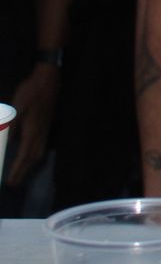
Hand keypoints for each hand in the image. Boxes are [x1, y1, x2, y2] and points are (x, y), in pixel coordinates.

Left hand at [4, 65, 61, 186]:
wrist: (48, 80)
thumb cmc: (31, 92)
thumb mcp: (17, 108)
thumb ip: (12, 126)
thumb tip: (8, 141)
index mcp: (32, 131)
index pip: (24, 155)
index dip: (17, 169)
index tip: (9, 181)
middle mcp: (40, 133)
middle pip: (32, 158)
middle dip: (23, 171)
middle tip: (14, 183)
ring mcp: (45, 129)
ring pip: (38, 152)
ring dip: (30, 165)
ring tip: (21, 173)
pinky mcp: (45, 125)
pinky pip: (40, 146)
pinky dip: (34, 156)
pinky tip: (30, 155)